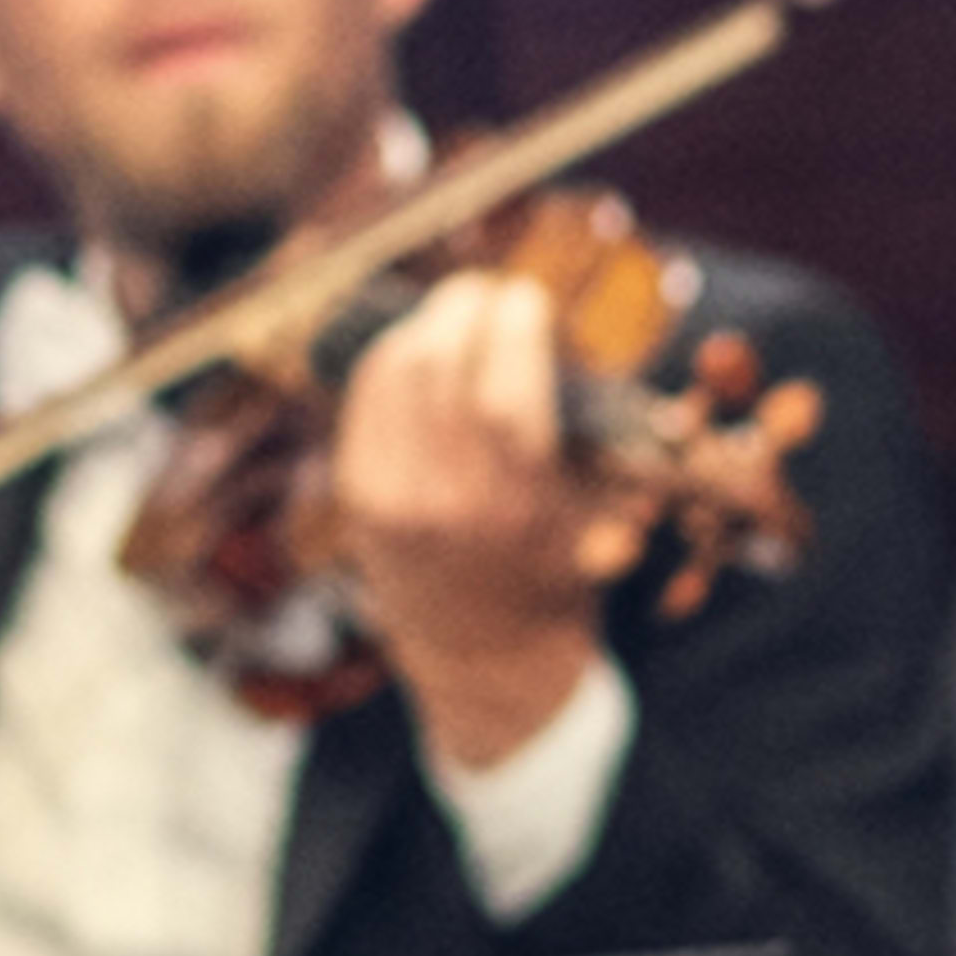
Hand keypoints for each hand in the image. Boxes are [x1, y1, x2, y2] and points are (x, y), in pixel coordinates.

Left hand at [320, 268, 645, 764]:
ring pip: (394, 369)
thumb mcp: (598, 513)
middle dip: (465, 307)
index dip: (515, 320)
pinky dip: (393, 359)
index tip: (529, 299)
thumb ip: (584, 430)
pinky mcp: (357, 494)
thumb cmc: (558, 577)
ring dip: (428, 325)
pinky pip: (367, 398)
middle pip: (437, 360)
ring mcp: (390, 498)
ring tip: (458, 317)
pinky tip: (421, 352)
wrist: (487, 661)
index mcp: (518, 507)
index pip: (504, 383)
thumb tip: (555, 331)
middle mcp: (445, 501)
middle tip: (490, 294)